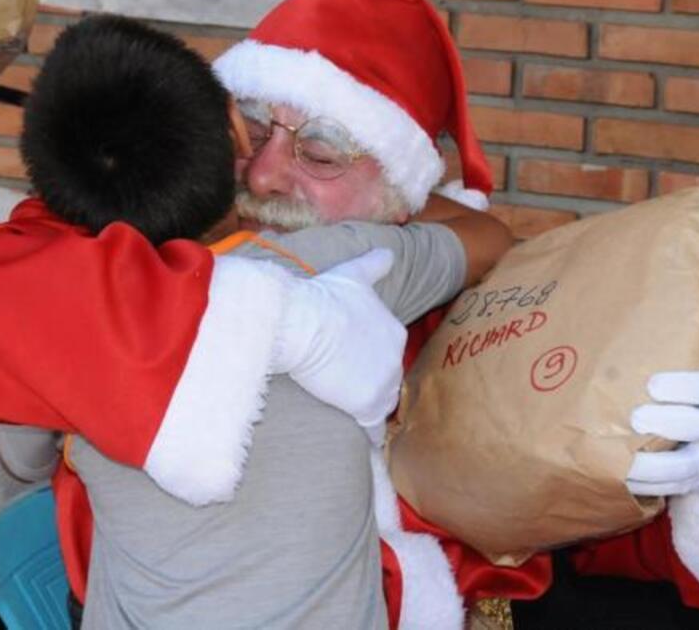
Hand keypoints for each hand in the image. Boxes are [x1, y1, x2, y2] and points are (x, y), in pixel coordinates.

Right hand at [273, 248, 405, 439]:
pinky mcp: (367, 407)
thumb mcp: (354, 274)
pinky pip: (374, 429)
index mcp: (393, 332)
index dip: (367, 358)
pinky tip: (367, 446)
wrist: (302, 323)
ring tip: (349, 413)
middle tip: (344, 384)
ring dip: (368, 408)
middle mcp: (395, 359)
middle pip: (385, 378)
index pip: (385, 352)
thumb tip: (390, 251)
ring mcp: (383, 385)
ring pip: (380, 403)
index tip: (350, 360)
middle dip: (369, 382)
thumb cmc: (323, 298)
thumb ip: (375, 264)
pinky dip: (372, 438)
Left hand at [626, 300, 698, 515]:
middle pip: (696, 425)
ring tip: (622, 457)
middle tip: (634, 417)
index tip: (652, 384)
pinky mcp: (694, 481)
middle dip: (666, 422)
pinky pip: (672, 487)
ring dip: (652, 464)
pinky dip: (647, 485)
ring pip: (683, 465)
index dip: (682, 387)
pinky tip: (620, 477)